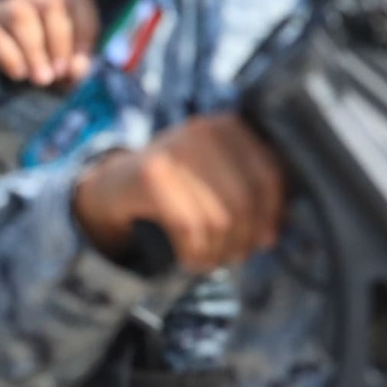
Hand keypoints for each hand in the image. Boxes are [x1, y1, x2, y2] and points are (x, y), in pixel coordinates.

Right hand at [0, 0, 104, 88]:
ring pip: (20, 17)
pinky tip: (18, 75)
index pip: (80, 3)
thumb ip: (75, 68)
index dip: (86, 34)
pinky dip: (9, 56)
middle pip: (51, 5)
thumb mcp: (62, 69)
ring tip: (41, 79)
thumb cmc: (38, 68)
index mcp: (61, 5)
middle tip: (59, 74)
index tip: (80, 66)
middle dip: (59, 43)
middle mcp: (34, 0)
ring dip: (34, 50)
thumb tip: (77, 69)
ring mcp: (4, 9)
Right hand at [72, 112, 285, 271]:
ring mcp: (175, 151)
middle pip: (244, 201)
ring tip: (211, 261)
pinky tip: (191, 260)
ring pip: (219, 219)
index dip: (273, 214)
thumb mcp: (215, 175)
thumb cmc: (177, 187)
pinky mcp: (151, 176)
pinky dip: (194, 253)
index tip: (265, 240)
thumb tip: (272, 235)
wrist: (114, 184)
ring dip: (218, 252)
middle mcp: (204, 132)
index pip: (268, 174)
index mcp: (228, 126)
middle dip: (243, 239)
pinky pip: (188, 228)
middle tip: (234, 256)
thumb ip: (248, 190)